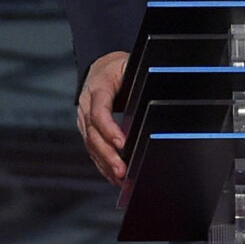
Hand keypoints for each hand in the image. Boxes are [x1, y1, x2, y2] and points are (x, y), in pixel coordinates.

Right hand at [79, 51, 130, 185]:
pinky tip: (113, 176)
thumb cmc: (118, 67)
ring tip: (120, 178)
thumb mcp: (129, 65)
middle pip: (93, 134)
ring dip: (105, 164)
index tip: (122, 143)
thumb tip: (160, 89)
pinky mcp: (87, 129)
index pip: (99, 112)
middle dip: (108, 155)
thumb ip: (139, 78)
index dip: (109, 129)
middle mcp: (86, 104)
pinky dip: (102, 164)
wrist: (100, 66)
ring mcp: (84, 118)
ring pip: (91, 145)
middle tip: (122, 170)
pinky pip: (92, 149)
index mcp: (98, 87)